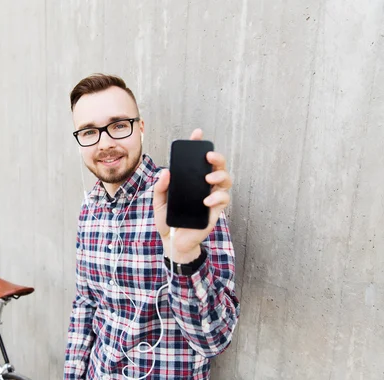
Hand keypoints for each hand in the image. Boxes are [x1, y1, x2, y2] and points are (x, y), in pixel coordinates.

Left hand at [153, 128, 231, 262]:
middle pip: (217, 166)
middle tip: (208, 156)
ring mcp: (212, 197)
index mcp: (190, 180)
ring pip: (226, 180)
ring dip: (220, 175)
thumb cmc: (167, 219)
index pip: (197, 160)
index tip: (197, 134)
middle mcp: (203, 186)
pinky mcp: (216, 211)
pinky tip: (206, 201)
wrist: (172, 241)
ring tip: (207, 178)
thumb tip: (166, 172)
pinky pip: (224, 200)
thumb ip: (160, 187)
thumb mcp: (158, 201)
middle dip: (216, 157)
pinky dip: (217, 198)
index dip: (198, 145)